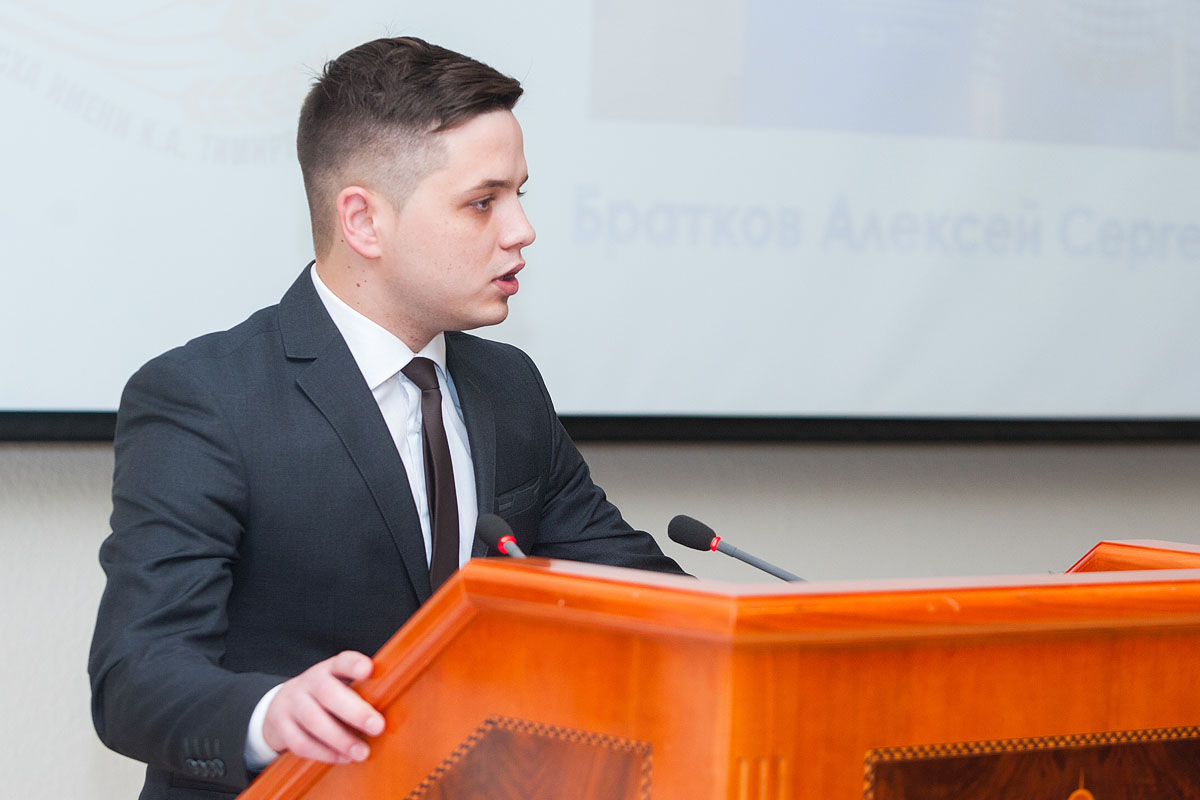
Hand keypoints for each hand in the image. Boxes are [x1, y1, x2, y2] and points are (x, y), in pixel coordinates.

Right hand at [261, 650, 384, 763]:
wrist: (279, 708)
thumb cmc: (322, 698)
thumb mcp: (337, 686)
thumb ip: (360, 692)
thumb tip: (396, 708)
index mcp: (328, 670)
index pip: (341, 662)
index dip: (354, 665)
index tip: (369, 670)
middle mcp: (308, 683)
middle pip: (328, 693)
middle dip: (355, 712)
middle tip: (378, 727)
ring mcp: (291, 705)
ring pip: (314, 721)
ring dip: (341, 739)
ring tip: (362, 753)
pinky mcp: (280, 728)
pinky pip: (302, 743)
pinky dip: (324, 753)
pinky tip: (343, 759)